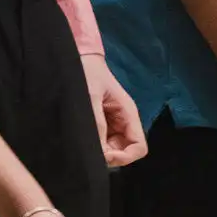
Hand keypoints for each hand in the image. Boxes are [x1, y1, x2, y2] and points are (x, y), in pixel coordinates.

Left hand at [80, 53, 147, 167]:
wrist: (78, 59)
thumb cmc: (87, 74)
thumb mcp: (90, 97)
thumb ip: (96, 123)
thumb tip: (101, 151)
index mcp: (128, 114)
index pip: (139, 147)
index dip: (124, 157)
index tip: (105, 155)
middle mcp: (123, 123)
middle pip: (125, 151)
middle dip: (110, 156)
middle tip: (89, 150)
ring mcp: (111, 124)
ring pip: (112, 150)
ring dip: (100, 151)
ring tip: (83, 141)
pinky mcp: (100, 125)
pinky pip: (101, 143)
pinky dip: (93, 146)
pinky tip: (81, 138)